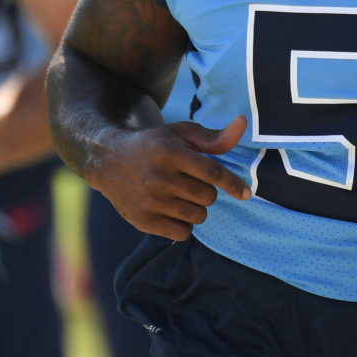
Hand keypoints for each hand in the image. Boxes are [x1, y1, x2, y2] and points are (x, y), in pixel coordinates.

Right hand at [86, 115, 251, 240]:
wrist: (109, 161)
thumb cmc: (155, 145)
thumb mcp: (181, 134)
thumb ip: (215, 136)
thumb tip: (243, 124)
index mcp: (171, 153)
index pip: (212, 173)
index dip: (233, 184)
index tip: (247, 193)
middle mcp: (159, 178)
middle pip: (207, 196)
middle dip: (207, 190)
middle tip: (191, 182)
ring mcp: (150, 202)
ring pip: (198, 216)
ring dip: (197, 207)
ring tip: (182, 195)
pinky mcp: (143, 221)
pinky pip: (183, 233)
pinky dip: (185, 224)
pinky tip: (174, 210)